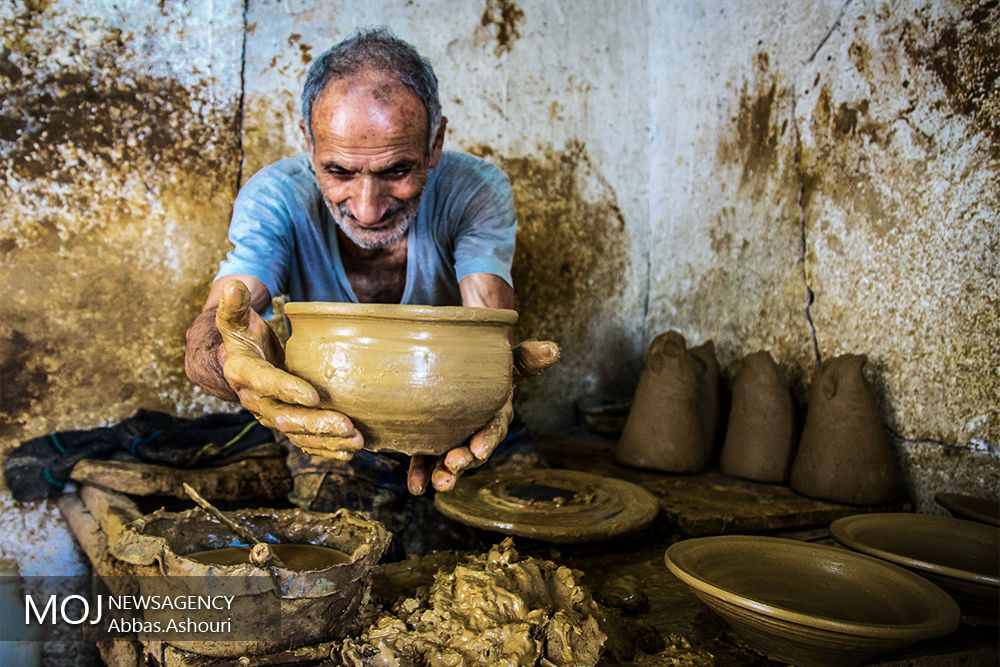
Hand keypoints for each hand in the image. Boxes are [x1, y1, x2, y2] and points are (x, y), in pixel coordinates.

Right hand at [216, 279, 363, 459]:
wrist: (239, 364)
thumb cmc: (243, 339)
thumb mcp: (236, 322)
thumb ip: (234, 307)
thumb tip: (234, 287)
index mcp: (244, 373)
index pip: (266, 383)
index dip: (287, 389)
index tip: (313, 395)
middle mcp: (256, 401)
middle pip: (286, 417)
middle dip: (317, 423)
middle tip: (347, 424)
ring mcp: (273, 416)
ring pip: (299, 435)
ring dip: (327, 441)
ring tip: (355, 441)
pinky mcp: (287, 424)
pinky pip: (305, 443)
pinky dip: (326, 449)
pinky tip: (349, 451)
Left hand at [406, 339, 560, 493]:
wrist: (461, 371)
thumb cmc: (489, 369)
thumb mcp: (507, 362)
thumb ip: (526, 358)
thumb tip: (554, 349)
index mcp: (495, 415)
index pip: (494, 429)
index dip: (487, 439)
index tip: (478, 448)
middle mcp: (476, 433)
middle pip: (472, 450)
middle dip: (464, 461)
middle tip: (452, 466)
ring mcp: (453, 441)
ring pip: (449, 461)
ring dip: (444, 474)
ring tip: (436, 484)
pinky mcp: (432, 445)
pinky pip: (426, 462)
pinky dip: (420, 475)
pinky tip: (415, 487)